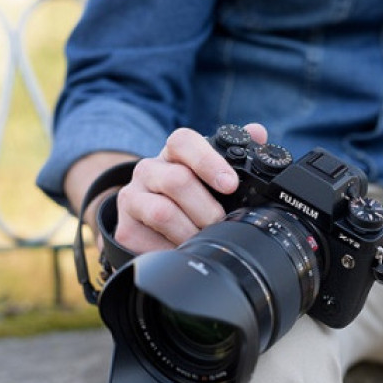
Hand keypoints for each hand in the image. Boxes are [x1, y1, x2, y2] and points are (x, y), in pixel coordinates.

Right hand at [115, 123, 267, 252]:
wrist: (146, 222)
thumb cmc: (188, 195)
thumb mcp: (210, 174)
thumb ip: (235, 153)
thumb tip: (258, 132)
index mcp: (173, 154)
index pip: (183, 142)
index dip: (208, 161)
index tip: (231, 184)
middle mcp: (148, 171)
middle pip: (176, 181)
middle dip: (207, 208)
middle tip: (220, 223)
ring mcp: (132, 198)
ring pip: (162, 212)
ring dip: (191, 231)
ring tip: (203, 239)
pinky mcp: (124, 229)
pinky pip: (150, 241)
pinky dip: (172, 250)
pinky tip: (182, 250)